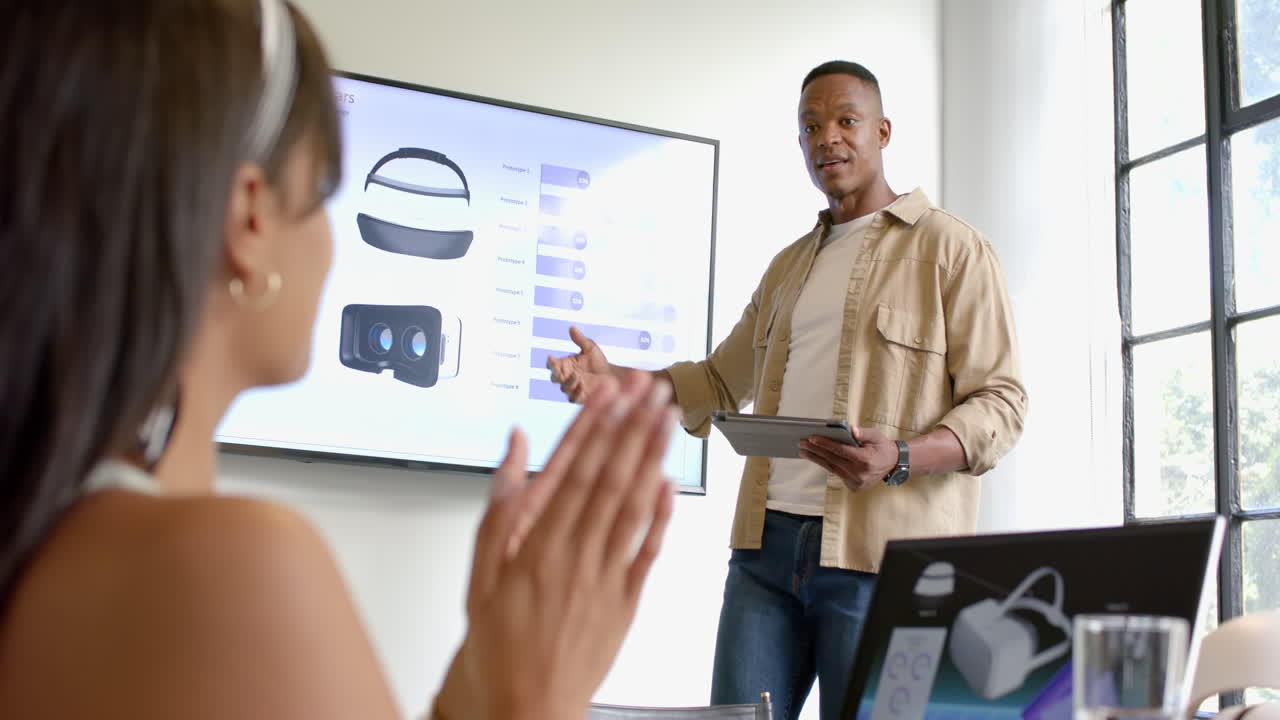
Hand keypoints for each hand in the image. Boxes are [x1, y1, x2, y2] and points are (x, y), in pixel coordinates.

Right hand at [434, 372, 675, 719]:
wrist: (527, 706)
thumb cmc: (500, 644)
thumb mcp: (481, 574)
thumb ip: (499, 509)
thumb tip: (510, 453)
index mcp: (539, 546)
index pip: (576, 473)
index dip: (598, 429)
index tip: (612, 394)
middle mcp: (577, 556)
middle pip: (611, 480)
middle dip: (632, 428)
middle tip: (651, 389)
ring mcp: (606, 578)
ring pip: (633, 506)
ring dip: (652, 458)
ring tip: (667, 420)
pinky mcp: (626, 601)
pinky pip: (648, 552)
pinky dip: (661, 517)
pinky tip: (670, 484)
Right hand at [546, 326, 614, 403]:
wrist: (612, 376)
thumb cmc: (599, 362)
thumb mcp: (590, 348)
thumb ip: (580, 339)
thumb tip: (572, 327)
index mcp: (565, 365)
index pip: (552, 365)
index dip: (550, 362)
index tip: (551, 357)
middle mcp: (566, 377)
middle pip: (554, 377)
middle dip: (555, 373)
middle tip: (558, 369)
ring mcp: (572, 388)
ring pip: (563, 388)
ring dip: (568, 382)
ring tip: (576, 376)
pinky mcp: (580, 397)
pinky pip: (573, 398)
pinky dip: (575, 394)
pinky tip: (582, 387)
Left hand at [798, 425, 898, 491]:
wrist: (892, 464)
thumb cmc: (882, 447)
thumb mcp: (876, 435)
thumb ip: (863, 432)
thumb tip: (850, 429)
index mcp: (866, 460)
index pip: (841, 451)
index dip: (825, 444)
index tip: (812, 438)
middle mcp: (860, 474)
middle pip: (833, 460)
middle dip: (815, 451)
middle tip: (801, 443)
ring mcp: (857, 482)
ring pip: (832, 469)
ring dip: (816, 459)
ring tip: (803, 451)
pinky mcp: (854, 487)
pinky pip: (837, 474)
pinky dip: (826, 465)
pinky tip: (816, 458)